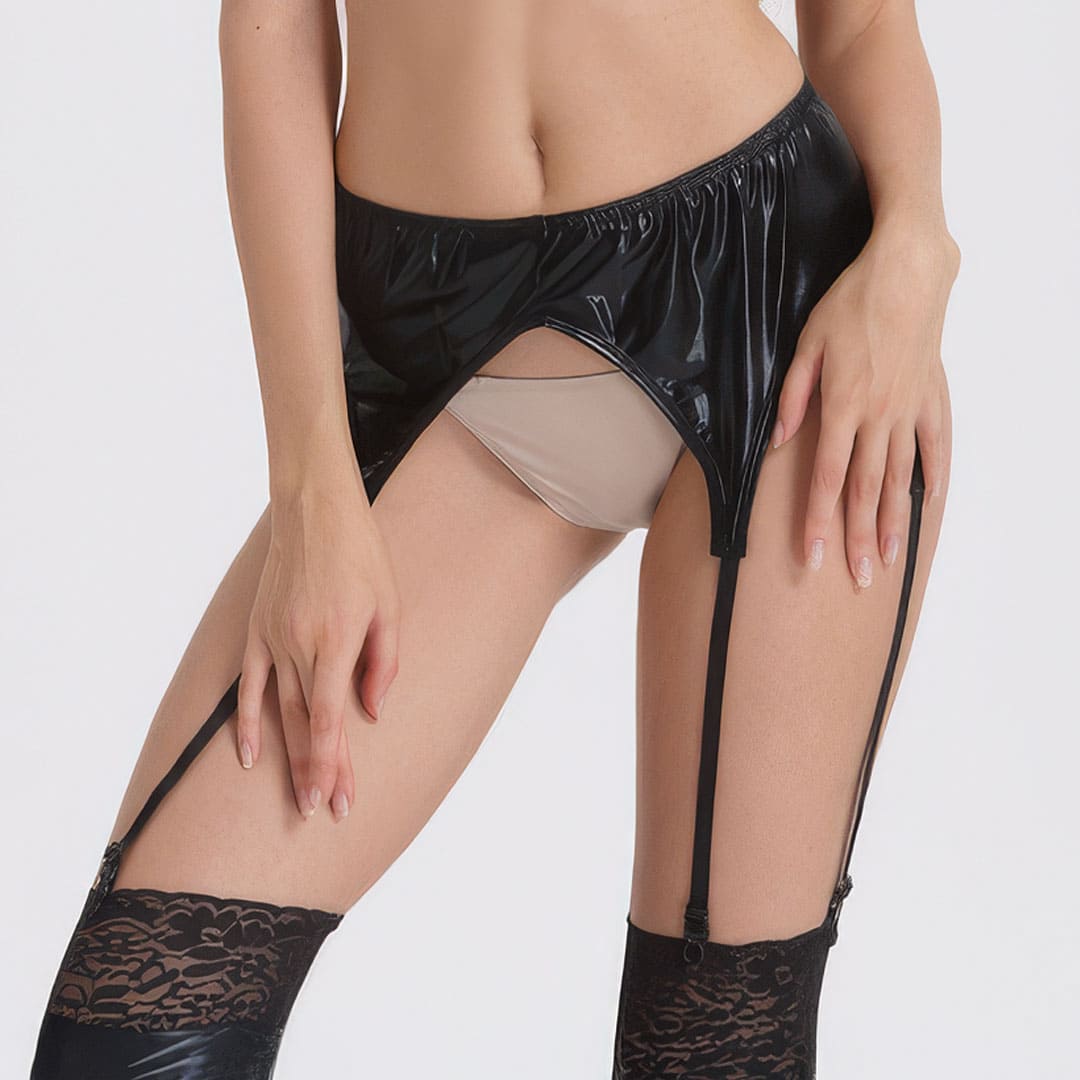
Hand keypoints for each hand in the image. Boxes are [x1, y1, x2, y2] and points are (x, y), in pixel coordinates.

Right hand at [236, 461, 399, 819]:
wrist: (315, 510)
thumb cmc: (362, 555)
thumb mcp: (389, 606)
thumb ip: (383, 664)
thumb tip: (372, 712)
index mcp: (334, 641)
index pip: (331, 719)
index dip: (334, 764)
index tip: (339, 799)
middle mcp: (298, 646)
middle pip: (307, 724)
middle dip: (316, 773)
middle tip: (323, 813)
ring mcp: (272, 640)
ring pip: (280, 712)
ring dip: (289, 758)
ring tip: (298, 798)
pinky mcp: (256, 631)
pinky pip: (248, 685)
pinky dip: (245, 722)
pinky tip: (248, 756)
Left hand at [770, 220, 958, 587]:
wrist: (908, 270)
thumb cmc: (850, 303)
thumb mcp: (807, 345)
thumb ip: (793, 397)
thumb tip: (780, 440)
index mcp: (843, 407)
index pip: (826, 479)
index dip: (817, 522)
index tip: (812, 557)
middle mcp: (879, 417)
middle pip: (865, 491)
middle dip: (859, 538)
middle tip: (859, 578)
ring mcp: (909, 409)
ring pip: (900, 477)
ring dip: (894, 521)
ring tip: (890, 559)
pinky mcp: (931, 395)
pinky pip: (935, 444)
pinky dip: (933, 475)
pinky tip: (928, 503)